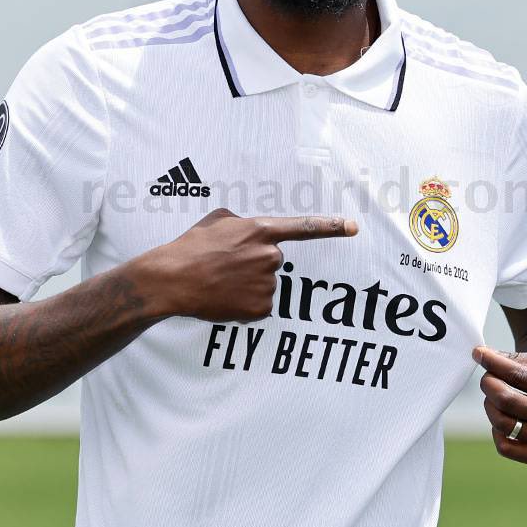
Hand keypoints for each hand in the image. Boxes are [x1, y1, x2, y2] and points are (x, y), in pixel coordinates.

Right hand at [140, 208, 357, 321]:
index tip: (354, 226)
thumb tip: (248, 227)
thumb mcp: (217, 220)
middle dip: (254, 263)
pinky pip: (261, 304)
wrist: (172, 279)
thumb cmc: (191, 247)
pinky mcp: (262, 307)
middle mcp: (269, 255)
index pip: (304, 227)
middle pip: (273, 259)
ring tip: (222, 281)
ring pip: (266, 283)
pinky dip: (245, 303)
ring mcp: (267, 283)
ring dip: (248, 283)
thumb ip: (242, 221)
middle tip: (227, 265)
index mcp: (260, 230)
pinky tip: (226, 296)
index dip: (331, 227)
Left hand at [473, 345, 526, 467]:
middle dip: (488, 383)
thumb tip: (487, 356)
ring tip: (494, 395)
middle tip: (487, 376)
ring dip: (490, 404)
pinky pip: (506, 447)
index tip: (479, 353)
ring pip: (503, 423)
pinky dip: (496, 430)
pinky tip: (503, 418)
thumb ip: (525, 360)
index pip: (519, 376)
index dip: (493, 363)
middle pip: (507, 400)